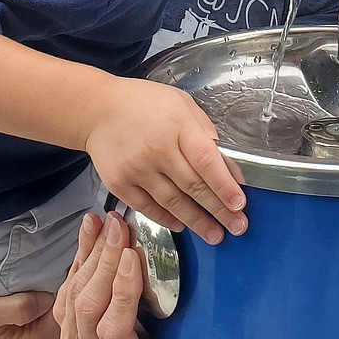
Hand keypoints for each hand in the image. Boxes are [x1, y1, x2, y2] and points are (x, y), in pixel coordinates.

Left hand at [54, 211, 197, 338]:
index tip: (131, 257)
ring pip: (75, 289)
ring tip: (110, 223)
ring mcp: (73, 338)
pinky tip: (93, 226)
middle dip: (105, 261)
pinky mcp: (62, 316)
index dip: (121, 294)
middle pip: (90, 305)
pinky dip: (82, 249)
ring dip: (93, 251)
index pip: (114, 331)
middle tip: (119, 227)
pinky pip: (69, 277)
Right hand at [85, 77, 246, 243]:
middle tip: (237, 226)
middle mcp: (157, 149)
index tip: (240, 203)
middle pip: (194, 186)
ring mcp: (137, 169)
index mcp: (177, 125)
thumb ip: (203, 130)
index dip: (225, 185)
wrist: (97, 109)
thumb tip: (225, 161)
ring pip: (173, 202)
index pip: (207, 161)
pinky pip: (148, 207)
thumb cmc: (143, 103)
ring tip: (215, 235)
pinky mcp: (120, 184)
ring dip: (197, 222)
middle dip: (219, 210)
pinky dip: (167, 219)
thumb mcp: (180, 103)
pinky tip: (182, 225)